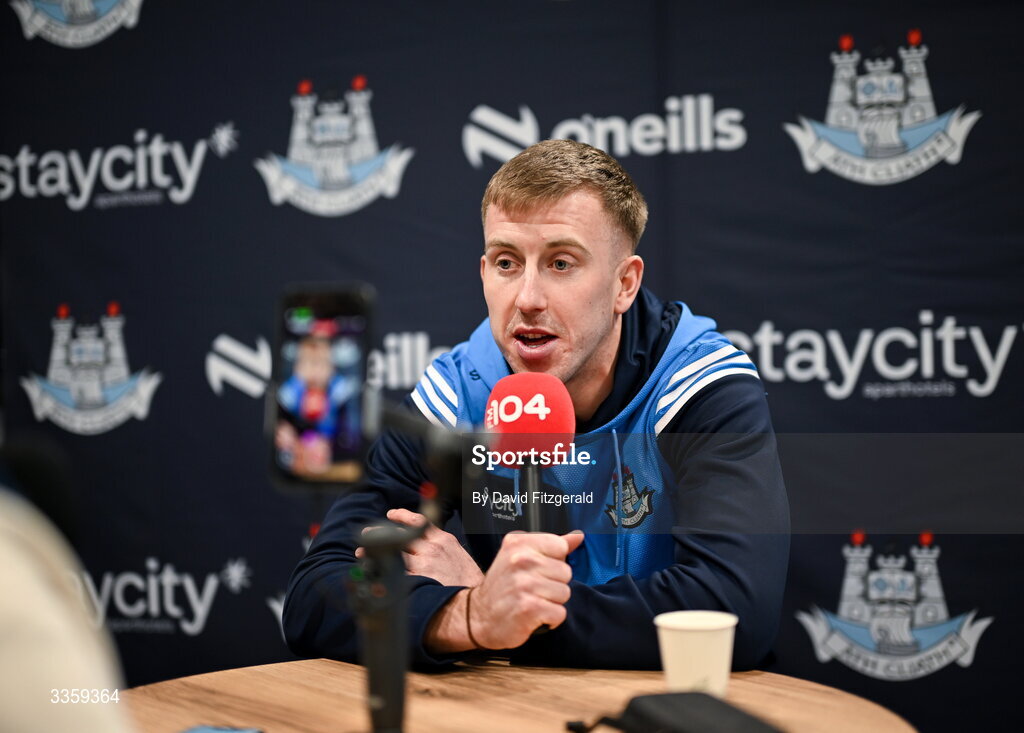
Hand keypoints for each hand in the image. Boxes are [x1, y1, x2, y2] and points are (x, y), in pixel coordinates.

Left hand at [357, 508, 483, 587]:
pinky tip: (373, 573)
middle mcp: (433, 548)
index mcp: (444, 540)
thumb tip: (428, 545)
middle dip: (381, 533)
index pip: (419, 521)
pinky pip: (395, 574)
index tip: (391, 514)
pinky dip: (382, 572)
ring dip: (375, 553)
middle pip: (401, 535)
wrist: (477, 600)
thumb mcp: (459, 556)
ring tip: (363, 554)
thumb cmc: (469, 582)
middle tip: (367, 534)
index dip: (402, 516)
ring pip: (394, 553)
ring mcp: (424, 564)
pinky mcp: (418, 580)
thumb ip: (443, 548)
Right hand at [467, 531, 584, 649]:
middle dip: (554, 584)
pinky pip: (560, 613)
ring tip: (532, 601)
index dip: (554, 562)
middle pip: (566, 572)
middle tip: (532, 589)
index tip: (536, 570)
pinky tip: (534, 616)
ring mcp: (524, 584)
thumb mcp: (521, 556)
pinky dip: (550, 619)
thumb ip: (551, 545)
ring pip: (564, 593)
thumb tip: (578, 536)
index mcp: (519, 543)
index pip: (560, 546)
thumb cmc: (504, 585)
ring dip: (552, 602)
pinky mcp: (529, 608)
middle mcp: (520, 560)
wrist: (479, 616)